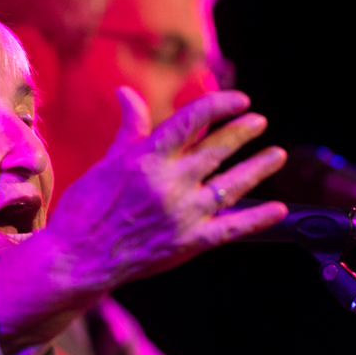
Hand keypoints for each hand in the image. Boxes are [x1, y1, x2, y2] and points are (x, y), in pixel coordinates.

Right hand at [0, 87, 286, 352]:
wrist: (76, 261)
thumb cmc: (85, 209)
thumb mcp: (106, 163)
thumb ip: (130, 129)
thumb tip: (128, 92)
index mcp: (146, 159)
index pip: (192, 120)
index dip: (220, 106)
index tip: (239, 99)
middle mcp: (169, 184)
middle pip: (218, 150)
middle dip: (243, 132)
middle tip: (259, 121)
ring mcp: (183, 215)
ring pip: (232, 185)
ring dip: (259, 168)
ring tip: (277, 155)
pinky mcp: (189, 243)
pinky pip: (232, 228)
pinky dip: (258, 219)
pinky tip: (279, 209)